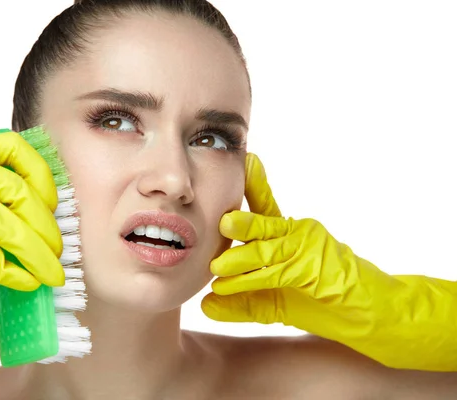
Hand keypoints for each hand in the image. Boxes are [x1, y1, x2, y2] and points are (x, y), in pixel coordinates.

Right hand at [0, 132, 63, 304]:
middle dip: (45, 225)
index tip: (52, 202)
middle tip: (57, 249)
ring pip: (11, 223)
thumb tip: (33, 229)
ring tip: (51, 273)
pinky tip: (25, 282)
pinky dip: (12, 271)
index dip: (40, 174)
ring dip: (38, 253)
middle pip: (19, 189)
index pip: (12, 147)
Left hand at [201, 152, 456, 370]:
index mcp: (286, 233)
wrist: (370, 315)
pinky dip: (253, 281)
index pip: (264, 205)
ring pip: (267, 248)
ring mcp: (309, 246)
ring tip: (217, 265)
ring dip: (241, 257)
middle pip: (263, 222)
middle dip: (241, 222)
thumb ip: (241, 302)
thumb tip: (206, 304)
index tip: (243, 161)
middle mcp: (296, 233)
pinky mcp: (317, 267)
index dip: (254, 183)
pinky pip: (278, 273)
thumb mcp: (272, 303)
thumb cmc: (320, 302)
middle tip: (221, 221)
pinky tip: (228, 287)